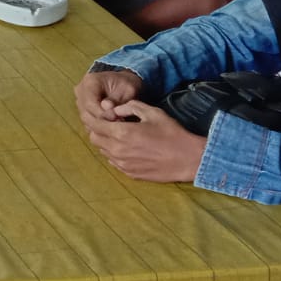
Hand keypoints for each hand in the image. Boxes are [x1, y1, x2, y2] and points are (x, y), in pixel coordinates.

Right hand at [75, 68, 144, 128]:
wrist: (121, 83)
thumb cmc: (125, 85)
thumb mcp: (127, 89)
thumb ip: (117, 99)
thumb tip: (107, 108)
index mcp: (90, 82)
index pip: (90, 103)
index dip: (102, 114)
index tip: (116, 118)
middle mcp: (80, 91)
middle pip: (86, 114)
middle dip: (102, 122)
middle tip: (118, 123)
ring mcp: (79, 101)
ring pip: (86, 120)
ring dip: (100, 126)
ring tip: (116, 124)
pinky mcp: (82, 111)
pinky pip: (87, 123)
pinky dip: (99, 128)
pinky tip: (110, 127)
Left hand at [86, 100, 206, 182]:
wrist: (188, 159)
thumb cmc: (172, 133)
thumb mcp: (152, 112)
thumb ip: (130, 106)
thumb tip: (115, 109)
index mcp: (121, 133)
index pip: (94, 125)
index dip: (92, 117)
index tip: (96, 113)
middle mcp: (118, 151)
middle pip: (94, 139)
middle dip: (98, 129)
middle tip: (111, 123)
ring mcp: (122, 164)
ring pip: (102, 151)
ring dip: (106, 141)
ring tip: (121, 135)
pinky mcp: (129, 173)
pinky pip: (113, 161)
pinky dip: (114, 153)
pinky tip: (129, 147)